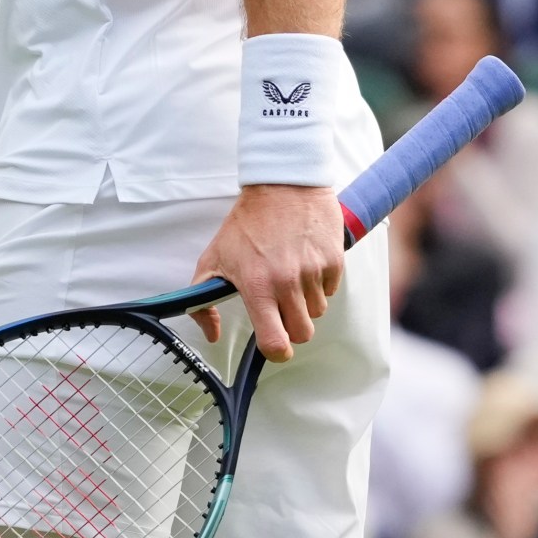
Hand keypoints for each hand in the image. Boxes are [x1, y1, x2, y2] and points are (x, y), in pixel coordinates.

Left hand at [190, 184, 346, 361]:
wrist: (282, 185)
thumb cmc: (245, 224)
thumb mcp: (213, 259)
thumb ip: (203, 301)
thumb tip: (212, 335)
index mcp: (257, 286)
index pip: (276, 342)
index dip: (276, 352)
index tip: (273, 347)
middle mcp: (287, 282)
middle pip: (301, 334)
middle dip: (291, 326)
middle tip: (278, 306)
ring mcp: (313, 272)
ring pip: (317, 313)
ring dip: (304, 303)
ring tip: (289, 277)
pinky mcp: (334, 261)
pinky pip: (330, 291)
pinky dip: (319, 285)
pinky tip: (304, 263)